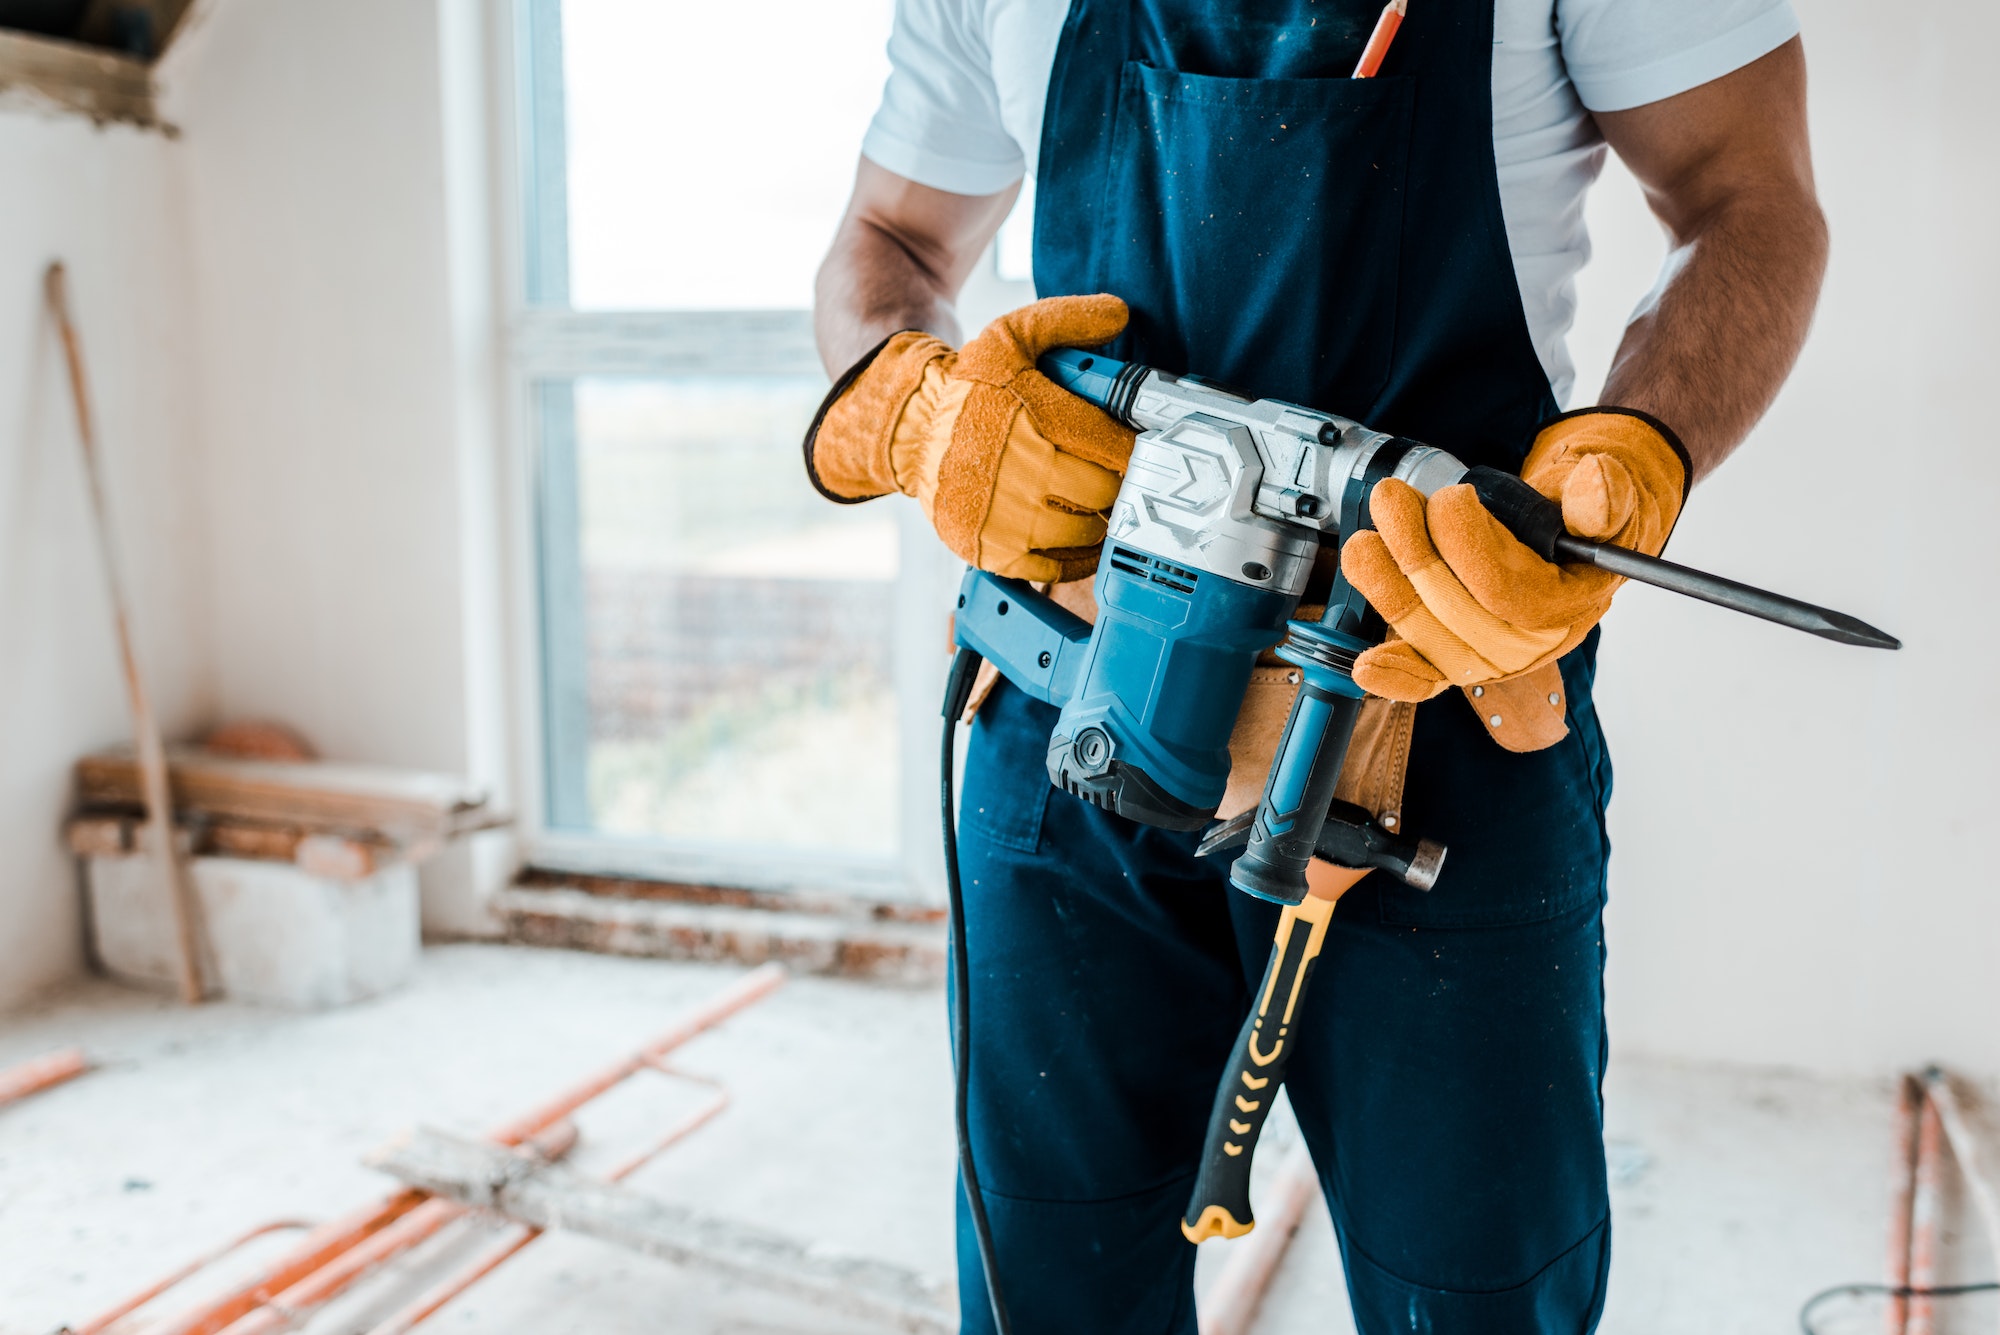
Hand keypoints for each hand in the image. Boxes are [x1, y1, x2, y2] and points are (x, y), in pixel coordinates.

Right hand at [803, 295, 1136, 581]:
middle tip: (1120, 478)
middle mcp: (1023, 473)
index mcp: (1037, 419)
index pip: (1117, 449)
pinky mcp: (993, 551)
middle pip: (1106, 493)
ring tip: (1098, 503)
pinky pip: (1058, 565)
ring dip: (1100, 519)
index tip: (1142, 451)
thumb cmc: (971, 388)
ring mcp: (1007, 518)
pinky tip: (1081, 536)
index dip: (1137, 452)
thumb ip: (1067, 319)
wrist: (911, 433)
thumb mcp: (1010, 336)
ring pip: (1086, 531)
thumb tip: (1118, 313)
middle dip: (1118, 485)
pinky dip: (1078, 555)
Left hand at [1340, 410, 1689, 702]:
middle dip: (1414, 553)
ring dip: (1385, 587)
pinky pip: (1423, 679)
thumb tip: (1595, 484)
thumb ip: (1601, 498)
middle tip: (1391, 498)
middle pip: (1454, 612)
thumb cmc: (1578, 524)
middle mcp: (1526, 647)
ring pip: (1425, 634)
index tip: (1449, 498)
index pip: (1504, 592)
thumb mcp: (1604, 503)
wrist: (1568, 546)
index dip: (1467, 545)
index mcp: (1566, 609)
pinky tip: (1365, 667)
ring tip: (1363, 543)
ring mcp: (1487, 659)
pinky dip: (1394, 672)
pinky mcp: (1454, 661)